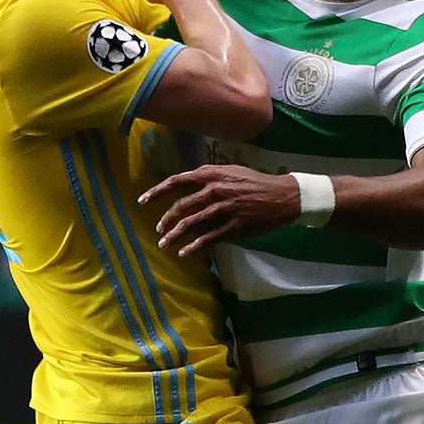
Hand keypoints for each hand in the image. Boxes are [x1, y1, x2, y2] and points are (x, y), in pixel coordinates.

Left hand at [143, 165, 302, 255]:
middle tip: (158, 229)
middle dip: (165, 220)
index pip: (177, 181)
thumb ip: (209, 176)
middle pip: (180, 206)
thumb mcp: (230, 171)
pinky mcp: (233, 227)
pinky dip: (193, 247)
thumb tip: (186, 184)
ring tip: (164, 244)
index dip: (156, 191)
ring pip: (191, 224)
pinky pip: (208, 238)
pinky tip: (184, 253)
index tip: (142, 200)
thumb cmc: (254, 182)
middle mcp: (214, 191)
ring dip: (174, 236)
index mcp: (212, 175)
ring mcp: (223, 210)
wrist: (281, 196)